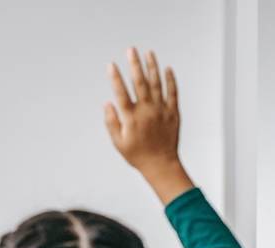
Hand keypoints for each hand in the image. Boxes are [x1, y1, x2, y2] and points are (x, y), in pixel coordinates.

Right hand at [105, 48, 192, 203]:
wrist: (161, 164)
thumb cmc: (137, 155)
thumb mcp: (118, 142)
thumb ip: (111, 122)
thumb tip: (107, 103)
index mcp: (131, 118)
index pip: (121, 93)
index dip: (115, 78)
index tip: (111, 65)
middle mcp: (146, 111)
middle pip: (140, 83)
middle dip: (134, 64)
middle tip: (131, 50)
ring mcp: (161, 110)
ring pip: (157, 83)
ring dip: (152, 67)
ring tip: (148, 53)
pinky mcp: (173, 112)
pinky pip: (172, 92)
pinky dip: (170, 80)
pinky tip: (167, 68)